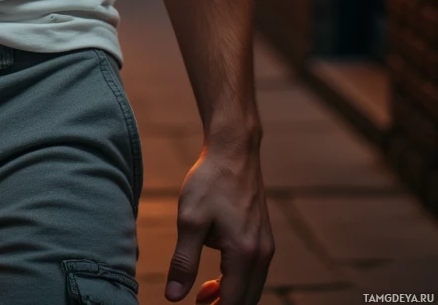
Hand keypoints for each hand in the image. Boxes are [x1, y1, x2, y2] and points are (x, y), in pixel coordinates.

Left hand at [165, 137, 273, 304]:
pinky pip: (253, 273)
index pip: (234, 304)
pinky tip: (215, 278)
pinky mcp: (263, 238)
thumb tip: (174, 297)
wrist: (233, 150)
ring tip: (202, 295)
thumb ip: (184, 262)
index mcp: (245, 254)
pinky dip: (237, 283)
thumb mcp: (189, 220)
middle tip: (197, 304)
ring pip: (252, 289)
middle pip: (247, 301)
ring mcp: (266, 246)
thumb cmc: (211, 181)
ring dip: (230, 298)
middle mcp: (262, 254)